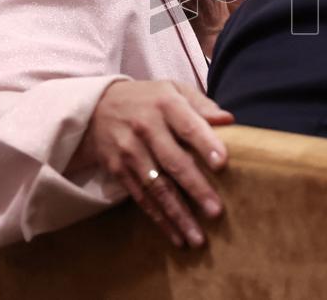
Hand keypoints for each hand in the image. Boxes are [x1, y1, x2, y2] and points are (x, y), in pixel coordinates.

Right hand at [70, 80, 233, 247]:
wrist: (97, 108)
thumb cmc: (149, 100)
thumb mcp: (173, 90)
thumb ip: (202, 104)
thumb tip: (229, 120)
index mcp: (164, 104)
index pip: (188, 125)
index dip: (205, 144)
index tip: (223, 164)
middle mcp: (145, 128)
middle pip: (173, 161)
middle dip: (195, 188)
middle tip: (216, 211)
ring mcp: (129, 151)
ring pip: (156, 187)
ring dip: (178, 214)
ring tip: (197, 236)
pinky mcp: (118, 170)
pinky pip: (142, 198)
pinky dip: (160, 219)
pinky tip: (176, 235)